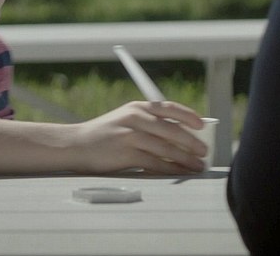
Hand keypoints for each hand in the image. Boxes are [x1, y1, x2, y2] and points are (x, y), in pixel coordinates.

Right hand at [69, 101, 206, 173]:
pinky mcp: (126, 153)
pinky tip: (179, 172)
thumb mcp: (125, 120)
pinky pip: (155, 162)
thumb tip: (179, 135)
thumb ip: (148, 123)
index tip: (201, 126)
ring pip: (166, 148)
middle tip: (204, 152)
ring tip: (197, 166)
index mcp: (138, 107)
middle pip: (172, 130)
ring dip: (185, 159)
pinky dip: (171, 168)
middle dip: (192, 142)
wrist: (76, 144)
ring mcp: (131, 135)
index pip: (169, 108)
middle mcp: (135, 117)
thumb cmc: (104, 135)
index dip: (188, 116)